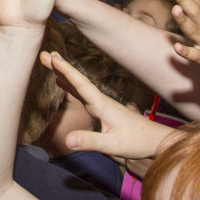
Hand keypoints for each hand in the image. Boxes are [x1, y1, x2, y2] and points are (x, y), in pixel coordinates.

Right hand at [40, 52, 174, 160]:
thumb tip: (67, 140)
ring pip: (78, 85)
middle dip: (61, 67)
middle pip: (77, 81)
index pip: (81, 85)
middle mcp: (101, 101)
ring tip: (49, 61)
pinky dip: (70, 85)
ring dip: (63, 73)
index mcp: (102, 105)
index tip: (53, 57)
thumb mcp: (112, 146)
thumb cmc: (136, 142)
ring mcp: (101, 104)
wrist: (155, 140)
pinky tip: (62, 83)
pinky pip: (82, 93)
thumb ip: (90, 141)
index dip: (66, 71)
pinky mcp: (102, 110)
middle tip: (44, 54)